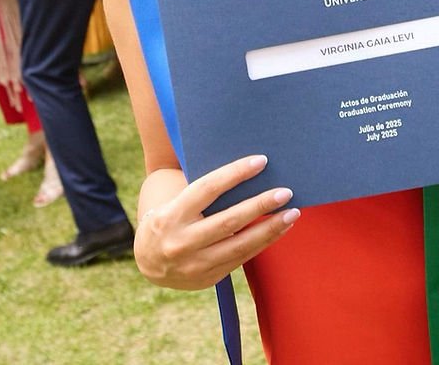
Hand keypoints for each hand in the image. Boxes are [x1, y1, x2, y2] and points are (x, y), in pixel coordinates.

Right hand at [135, 155, 299, 289]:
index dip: (235, 173)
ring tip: (291, 213)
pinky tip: (278, 230)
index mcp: (172, 214)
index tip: (261, 161)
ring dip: (270, 229)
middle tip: (286, 192)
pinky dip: (262, 243)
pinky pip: (241, 259)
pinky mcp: (207, 278)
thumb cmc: (169, 219)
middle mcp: (182, 241)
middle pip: (229, 220)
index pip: (208, 188)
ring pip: (240, 245)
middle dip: (260, 205)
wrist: (147, 261)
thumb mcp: (175, 202)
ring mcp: (195, 264)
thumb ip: (204, 193)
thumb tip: (246, 173)